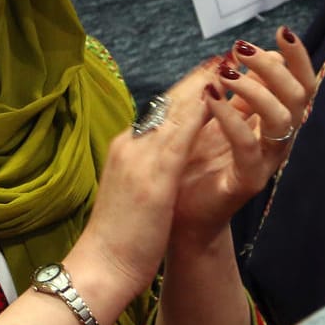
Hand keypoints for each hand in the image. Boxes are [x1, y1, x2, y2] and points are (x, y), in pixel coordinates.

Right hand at [65, 67, 214, 314]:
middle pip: (165, 103)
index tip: (205, 73)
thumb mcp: (131, 193)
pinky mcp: (151, 175)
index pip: (157, 113)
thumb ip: (145, 168)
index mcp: (125, 151)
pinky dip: (198, 111)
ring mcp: (138, 157)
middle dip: (195, 79)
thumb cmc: (116, 239)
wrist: (99, 267)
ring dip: (200, 85)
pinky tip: (217, 98)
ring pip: (172, 111)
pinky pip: (178, 134)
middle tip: (222, 57)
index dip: (183, 91)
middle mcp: (130, 146)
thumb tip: (162, 156)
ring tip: (226, 65)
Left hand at [168, 28, 317, 249]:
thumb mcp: (218, 114)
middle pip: (299, 95)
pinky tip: (210, 98)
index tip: (280, 31)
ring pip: (281, 117)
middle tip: (242, 49)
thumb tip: (251, 51)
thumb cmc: (197, 160)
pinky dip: (229, 116)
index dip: (298, 57)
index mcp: (273, 120)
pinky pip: (247, 144)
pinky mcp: (247, 180)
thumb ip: (237, 88)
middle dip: (274, 65)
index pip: (301, 83)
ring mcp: (266, 161)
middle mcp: (278, 139)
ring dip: (255, 88)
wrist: (179, 213)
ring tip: (226, 73)